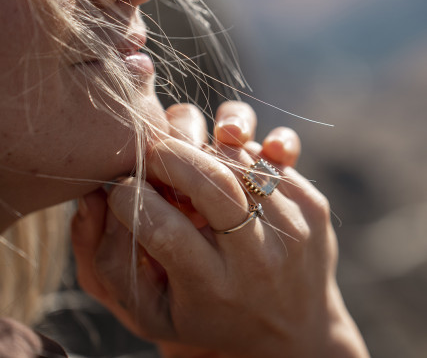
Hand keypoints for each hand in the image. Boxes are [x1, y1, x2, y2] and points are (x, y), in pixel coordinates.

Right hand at [71, 103, 366, 356]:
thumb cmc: (210, 317)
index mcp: (212, 288)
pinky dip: (239, 152)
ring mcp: (294, 227)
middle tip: (152, 155)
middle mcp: (259, 258)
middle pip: (211, 180)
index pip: (160, 224)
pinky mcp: (314, 205)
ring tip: (191, 163)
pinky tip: (229, 172)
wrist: (291, 331)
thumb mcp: (152, 310)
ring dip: (205, 149)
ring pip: (240, 156)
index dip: (130, 195)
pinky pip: (269, 155)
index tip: (122, 188)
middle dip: (169, 154)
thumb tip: (96, 198)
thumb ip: (110, 260)